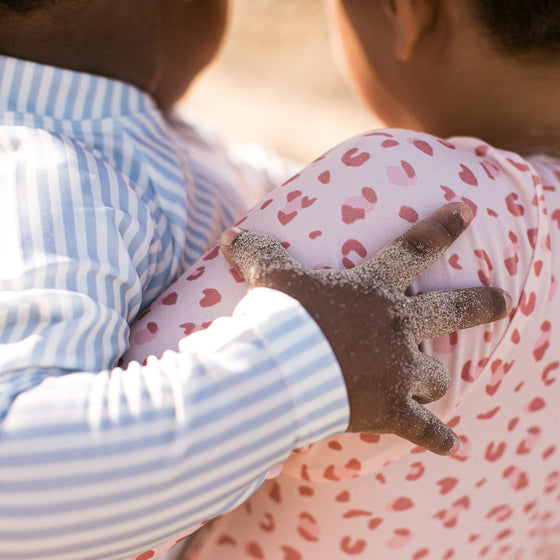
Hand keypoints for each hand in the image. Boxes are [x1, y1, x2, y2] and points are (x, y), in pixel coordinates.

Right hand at [220, 203, 510, 454]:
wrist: (283, 369)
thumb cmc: (280, 318)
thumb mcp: (269, 276)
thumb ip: (258, 252)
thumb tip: (229, 235)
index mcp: (374, 290)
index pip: (414, 248)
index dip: (442, 227)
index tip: (468, 210)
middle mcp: (397, 327)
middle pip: (452, 311)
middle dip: (481, 304)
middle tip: (503, 300)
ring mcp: (398, 371)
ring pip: (436, 375)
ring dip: (435, 378)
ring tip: (432, 384)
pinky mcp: (390, 410)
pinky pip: (424, 429)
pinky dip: (438, 438)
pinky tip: (452, 446)